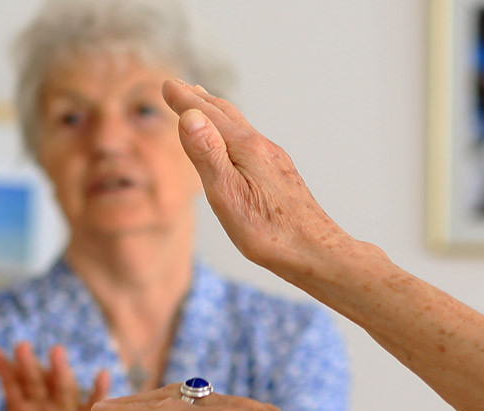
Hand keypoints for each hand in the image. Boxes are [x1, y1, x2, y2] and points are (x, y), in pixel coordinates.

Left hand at [0, 342, 116, 410]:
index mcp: (25, 408)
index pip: (13, 387)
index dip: (5, 371)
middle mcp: (45, 403)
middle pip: (36, 382)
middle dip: (29, 365)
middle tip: (21, 345)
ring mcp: (66, 409)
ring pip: (63, 387)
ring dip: (60, 371)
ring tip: (56, 352)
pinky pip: (94, 402)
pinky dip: (99, 389)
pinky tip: (102, 374)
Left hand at [91, 384, 357, 410]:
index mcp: (242, 410)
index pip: (193, 400)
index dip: (163, 401)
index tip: (142, 403)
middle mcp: (226, 407)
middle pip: (171, 397)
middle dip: (136, 400)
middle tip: (108, 403)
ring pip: (161, 409)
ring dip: (126, 410)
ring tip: (98, 410)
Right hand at [161, 79, 351, 276]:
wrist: (316, 253)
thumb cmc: (268, 231)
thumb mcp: (227, 194)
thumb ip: (207, 154)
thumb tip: (189, 116)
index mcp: (246, 148)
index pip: (208, 116)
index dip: (184, 101)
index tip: (167, 85)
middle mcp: (263, 148)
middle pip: (227, 116)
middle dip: (200, 101)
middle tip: (181, 88)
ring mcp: (275, 161)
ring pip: (241, 128)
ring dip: (219, 114)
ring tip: (207, 107)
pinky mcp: (282, 177)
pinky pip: (252, 143)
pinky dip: (234, 133)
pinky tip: (238, 146)